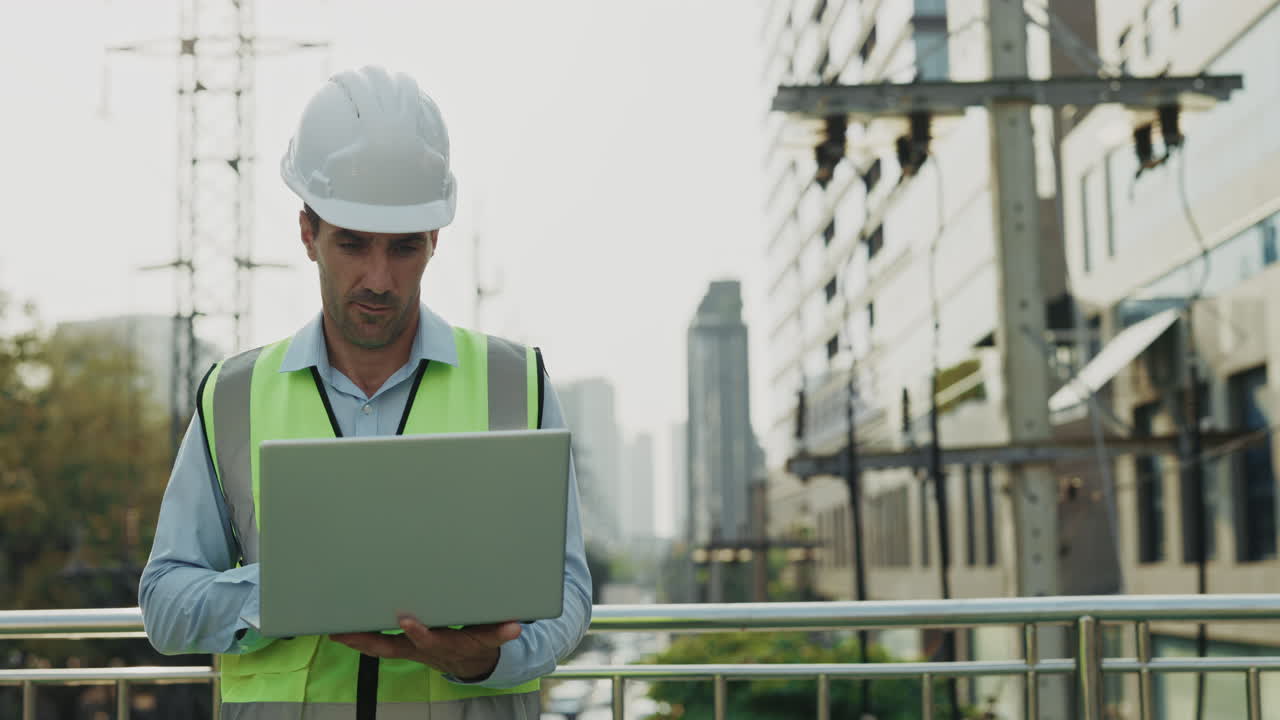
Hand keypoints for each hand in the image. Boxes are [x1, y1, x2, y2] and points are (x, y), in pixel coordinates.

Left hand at [331, 616, 521, 681]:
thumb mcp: (492, 638)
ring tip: (337, 630)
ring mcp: (411, 651)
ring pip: (381, 648)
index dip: (418, 633)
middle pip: (393, 649)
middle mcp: (423, 650)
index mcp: (446, 646)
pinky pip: (379, 645)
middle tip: (349, 633)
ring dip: (359, 641)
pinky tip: (341, 631)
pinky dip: (361, 640)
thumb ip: (500, 633)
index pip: (431, 641)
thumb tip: (514, 628)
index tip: (406, 620)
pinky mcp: (404, 647)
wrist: (473, 663)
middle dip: (371, 641)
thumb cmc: (478, 642)